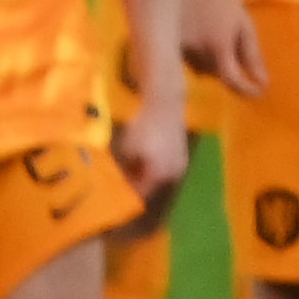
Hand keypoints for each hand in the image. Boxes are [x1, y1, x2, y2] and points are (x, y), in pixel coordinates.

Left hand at [113, 86, 189, 203]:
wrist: (165, 106)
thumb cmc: (143, 128)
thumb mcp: (126, 148)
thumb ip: (124, 167)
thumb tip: (120, 177)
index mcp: (158, 175)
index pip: (141, 192)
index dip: (128, 192)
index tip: (116, 191)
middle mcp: (173, 174)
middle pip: (152, 185)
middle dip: (137, 182)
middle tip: (122, 179)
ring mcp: (180, 165)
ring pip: (159, 176)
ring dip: (146, 174)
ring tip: (130, 167)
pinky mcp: (183, 155)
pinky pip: (166, 167)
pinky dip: (155, 166)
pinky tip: (145, 158)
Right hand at [182, 0, 264, 101]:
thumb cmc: (220, 1)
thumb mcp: (242, 24)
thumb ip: (252, 55)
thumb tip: (264, 83)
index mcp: (219, 45)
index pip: (233, 81)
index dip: (246, 90)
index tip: (258, 93)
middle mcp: (197, 51)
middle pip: (215, 74)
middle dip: (224, 65)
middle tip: (224, 40)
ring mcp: (178, 50)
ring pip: (198, 69)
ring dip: (207, 60)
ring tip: (206, 30)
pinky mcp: (165, 46)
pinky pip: (184, 61)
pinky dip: (192, 53)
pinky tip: (192, 30)